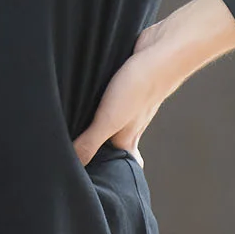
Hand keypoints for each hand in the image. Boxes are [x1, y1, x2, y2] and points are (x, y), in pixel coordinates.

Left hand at [72, 37, 173, 166]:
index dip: (113, 173)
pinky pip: (110, 95)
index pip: (123, 164)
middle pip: (116, 142)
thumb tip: (72, 165)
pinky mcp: (125, 81)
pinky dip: (99, 97)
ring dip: (97, 121)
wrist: (161, 51)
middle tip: (81, 153)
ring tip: (76, 124)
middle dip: (101, 149)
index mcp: (128, 138)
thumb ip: (90, 142)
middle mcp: (131, 122)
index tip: (98, 182)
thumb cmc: (139, 88)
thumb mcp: (109, 120)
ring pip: (112, 117)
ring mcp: (129, 102)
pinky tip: (85, 92)